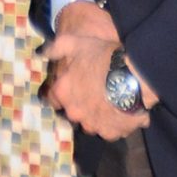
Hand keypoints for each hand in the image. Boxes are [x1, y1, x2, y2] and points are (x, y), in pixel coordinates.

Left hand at [43, 4, 154, 139]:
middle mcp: (73, 113)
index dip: (61, 92)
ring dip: (97, 115)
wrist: (133, 76)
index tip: (70, 87)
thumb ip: (56, 48)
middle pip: (73, 112)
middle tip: (94, 93)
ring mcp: (92, 125)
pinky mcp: (110, 133)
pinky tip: (123, 111)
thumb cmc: (102, 57)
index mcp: (62, 92)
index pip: (52, 99)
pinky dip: (114, 123)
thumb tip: (42, 53)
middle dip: (81, 105)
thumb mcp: (75, 43)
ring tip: (111, 102)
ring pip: (91, 123)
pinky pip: (109, 130)